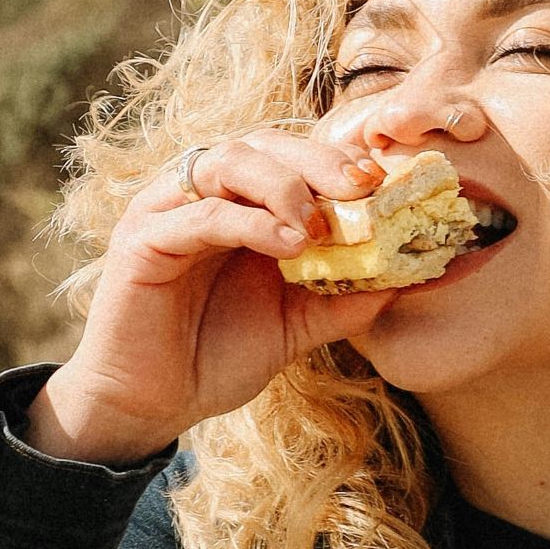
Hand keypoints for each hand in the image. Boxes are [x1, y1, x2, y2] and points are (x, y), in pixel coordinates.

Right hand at [31, 130, 392, 463]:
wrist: (151, 404)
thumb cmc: (217, 356)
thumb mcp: (296, 325)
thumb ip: (343, 297)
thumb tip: (407, 276)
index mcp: (239, 204)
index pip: (291, 156)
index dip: (338, 160)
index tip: (385, 181)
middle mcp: (202, 194)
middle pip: (262, 144)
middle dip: (318, 160)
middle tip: (363, 186)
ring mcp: (168, 210)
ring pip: (227, 161)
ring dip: (283, 183)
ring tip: (318, 222)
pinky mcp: (143, 239)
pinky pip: (200, 214)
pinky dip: (248, 221)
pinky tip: (289, 244)